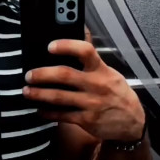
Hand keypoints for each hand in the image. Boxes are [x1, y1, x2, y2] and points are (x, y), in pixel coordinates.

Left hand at [22, 38, 144, 143]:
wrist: (132, 123)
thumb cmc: (117, 94)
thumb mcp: (111, 74)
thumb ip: (92, 61)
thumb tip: (78, 37)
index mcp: (102, 70)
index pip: (85, 51)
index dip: (66, 46)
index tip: (50, 46)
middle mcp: (96, 86)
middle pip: (65, 75)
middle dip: (42, 74)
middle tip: (28, 75)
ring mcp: (91, 104)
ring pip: (59, 97)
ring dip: (39, 94)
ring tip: (27, 91)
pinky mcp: (86, 120)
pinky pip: (61, 115)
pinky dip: (47, 113)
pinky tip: (39, 110)